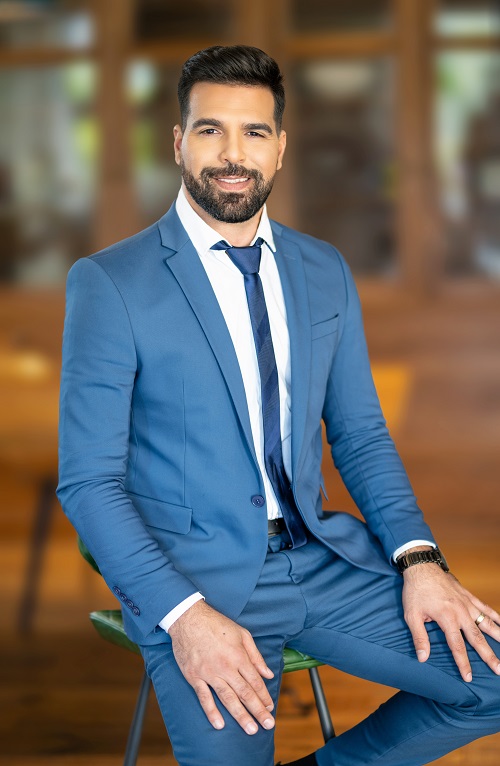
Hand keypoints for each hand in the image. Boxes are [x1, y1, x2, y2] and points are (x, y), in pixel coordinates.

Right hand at [168, 600, 274, 733]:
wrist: (188, 618)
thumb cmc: (217, 624)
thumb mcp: (242, 634)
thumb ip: (255, 655)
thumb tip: (268, 673)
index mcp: (238, 656)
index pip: (255, 681)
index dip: (264, 696)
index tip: (270, 708)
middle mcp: (225, 667)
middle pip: (244, 693)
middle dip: (258, 711)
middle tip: (268, 725)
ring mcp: (209, 673)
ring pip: (227, 698)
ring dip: (240, 715)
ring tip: (251, 730)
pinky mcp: (194, 676)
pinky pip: (204, 697)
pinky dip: (211, 712)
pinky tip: (219, 724)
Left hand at [402, 561, 499, 681]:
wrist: (421, 566)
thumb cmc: (415, 591)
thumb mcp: (411, 615)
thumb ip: (419, 637)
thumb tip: (423, 658)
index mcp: (447, 618)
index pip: (457, 646)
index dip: (463, 663)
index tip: (469, 678)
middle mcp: (461, 612)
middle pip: (477, 638)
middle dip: (489, 655)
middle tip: (499, 670)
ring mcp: (467, 603)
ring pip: (486, 623)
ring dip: (498, 636)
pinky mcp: (468, 596)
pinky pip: (485, 607)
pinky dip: (495, 616)